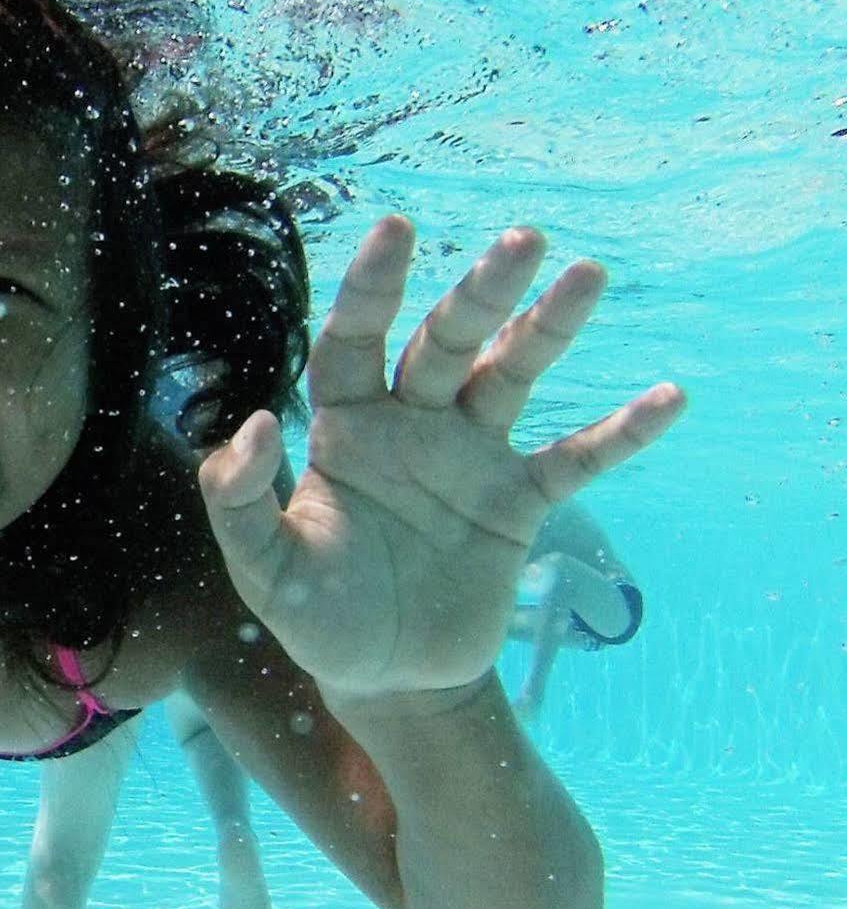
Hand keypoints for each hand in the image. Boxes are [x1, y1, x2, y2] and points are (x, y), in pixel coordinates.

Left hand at [198, 217, 682, 702]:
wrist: (386, 680)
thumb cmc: (315, 616)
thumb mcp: (263, 569)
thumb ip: (239, 499)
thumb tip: (255, 423)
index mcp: (347, 428)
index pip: (354, 342)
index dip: (372, 289)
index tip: (395, 228)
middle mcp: (411, 426)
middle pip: (445, 344)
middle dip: (480, 293)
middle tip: (522, 239)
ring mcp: (470, 460)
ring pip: (511, 378)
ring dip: (548, 329)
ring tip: (586, 275)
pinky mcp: (517, 506)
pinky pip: (574, 460)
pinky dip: (619, 433)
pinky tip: (668, 397)